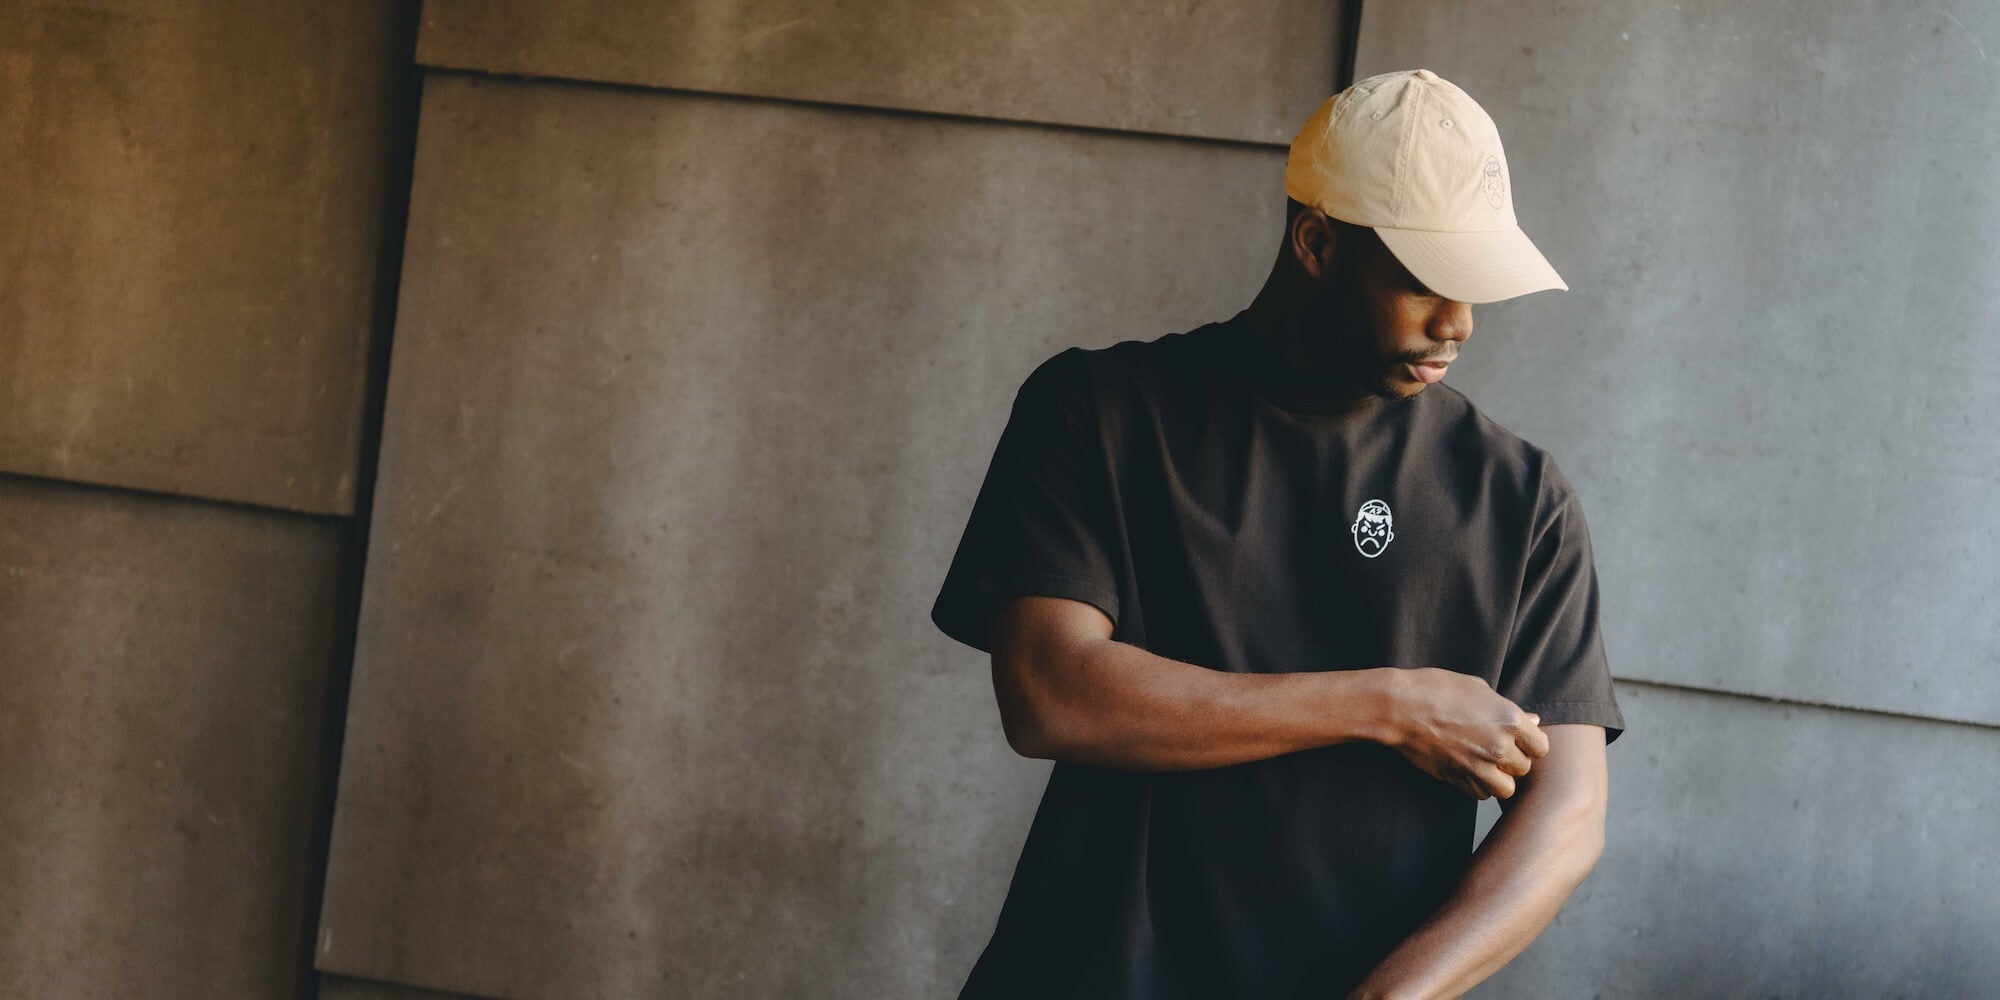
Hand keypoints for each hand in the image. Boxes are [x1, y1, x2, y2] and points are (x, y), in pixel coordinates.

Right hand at [1377, 667, 1548, 799]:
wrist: (1400, 707)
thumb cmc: (1436, 689)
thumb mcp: (1478, 688)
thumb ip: (1509, 708)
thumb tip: (1533, 720)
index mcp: (1509, 719)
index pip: (1541, 747)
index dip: (1530, 744)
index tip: (1517, 740)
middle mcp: (1499, 745)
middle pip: (1524, 768)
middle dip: (1512, 761)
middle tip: (1495, 749)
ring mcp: (1478, 765)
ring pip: (1506, 788)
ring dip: (1498, 778)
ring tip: (1485, 764)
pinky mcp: (1458, 779)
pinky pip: (1481, 794)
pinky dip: (1478, 786)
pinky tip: (1468, 769)